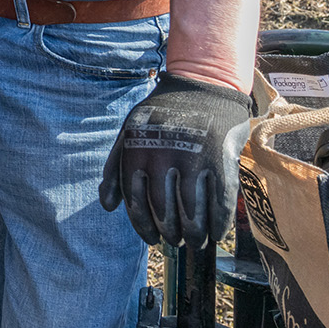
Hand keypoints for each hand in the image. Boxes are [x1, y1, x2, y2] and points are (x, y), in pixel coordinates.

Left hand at [99, 73, 253, 245]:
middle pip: (165, 212)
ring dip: (195, 235)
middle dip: (170, 234)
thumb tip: (107, 206)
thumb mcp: (129, 131)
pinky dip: (219, 224)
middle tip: (175, 242)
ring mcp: (193, 159)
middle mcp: (162, 156)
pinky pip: (221, 203)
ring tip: (195, 242)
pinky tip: (217, 234)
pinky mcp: (221, 160)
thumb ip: (115, 168)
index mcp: (135, 150)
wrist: (202, 86)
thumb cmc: (162, 114)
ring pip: (193, 214)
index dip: (144, 227)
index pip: (136, 203)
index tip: (152, 239)